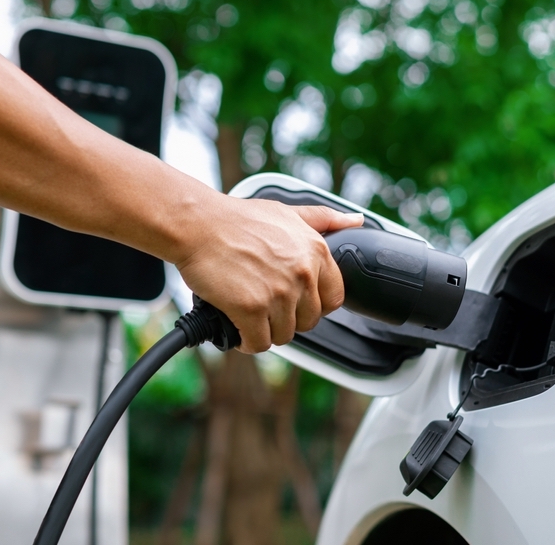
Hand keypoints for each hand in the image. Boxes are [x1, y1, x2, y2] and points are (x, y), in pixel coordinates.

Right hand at [176, 197, 363, 353]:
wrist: (198, 224)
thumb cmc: (237, 219)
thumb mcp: (287, 212)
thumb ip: (324, 219)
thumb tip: (356, 221)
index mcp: (316, 252)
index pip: (334, 299)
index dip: (314, 305)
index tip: (296, 303)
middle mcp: (302, 274)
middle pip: (308, 321)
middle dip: (287, 319)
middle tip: (265, 307)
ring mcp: (278, 293)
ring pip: (284, 335)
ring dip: (265, 330)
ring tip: (249, 316)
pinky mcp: (251, 309)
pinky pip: (259, 343)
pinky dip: (247, 342)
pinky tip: (237, 328)